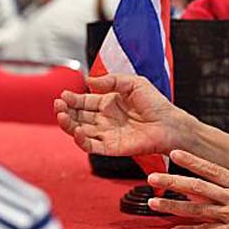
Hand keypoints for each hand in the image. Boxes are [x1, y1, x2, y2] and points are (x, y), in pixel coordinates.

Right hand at [54, 74, 193, 155]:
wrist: (170, 124)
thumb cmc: (155, 103)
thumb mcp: (134, 83)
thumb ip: (111, 80)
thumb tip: (89, 80)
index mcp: (108, 103)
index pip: (83, 101)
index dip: (72, 99)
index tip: (63, 95)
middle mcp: (104, 119)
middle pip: (78, 116)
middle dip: (65, 111)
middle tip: (58, 105)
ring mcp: (106, 134)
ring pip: (79, 131)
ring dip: (68, 125)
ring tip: (62, 116)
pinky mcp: (111, 148)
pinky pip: (90, 146)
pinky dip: (80, 140)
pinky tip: (76, 130)